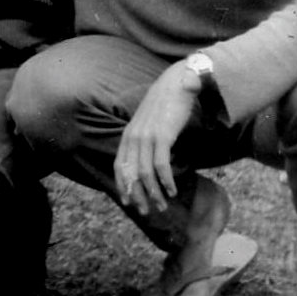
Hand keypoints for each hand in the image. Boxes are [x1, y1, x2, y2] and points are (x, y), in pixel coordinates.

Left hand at [114, 62, 198, 215]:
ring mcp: (146, 137)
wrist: (177, 83)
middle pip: (131, 174)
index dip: (123, 186)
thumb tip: (149, 162)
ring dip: (154, 193)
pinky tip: (172, 190)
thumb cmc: (165, 105)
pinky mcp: (162, 136)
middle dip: (138, 195)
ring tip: (163, 205)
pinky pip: (161, 165)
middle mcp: (133, 138)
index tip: (129, 202)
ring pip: (145, 174)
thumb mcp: (149, 124)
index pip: (120, 166)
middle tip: (147, 212)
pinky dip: (166, 181)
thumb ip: (146, 141)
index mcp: (128, 136)